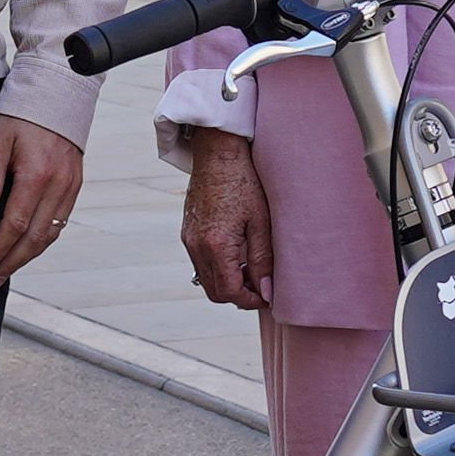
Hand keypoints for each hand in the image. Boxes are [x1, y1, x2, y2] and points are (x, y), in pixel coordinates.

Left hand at [0, 116, 84, 283]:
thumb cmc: (20, 115)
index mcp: (37, 174)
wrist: (57, 94)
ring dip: (29, 255)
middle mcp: (59, 184)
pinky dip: (44, 238)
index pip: (15, 224)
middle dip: (14, 261)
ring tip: (9, 268)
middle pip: (36, 237)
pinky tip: (29, 246)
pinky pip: (61, 221)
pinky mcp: (76, 184)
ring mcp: (71, 186)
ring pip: (51, 233)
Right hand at [180, 128, 274, 311]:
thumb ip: (262, 260)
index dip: (250, 301)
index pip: (230, 292)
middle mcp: (197, 246)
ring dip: (228, 283)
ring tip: (251, 269)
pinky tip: (236, 254)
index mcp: (216, 245)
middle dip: (238, 296)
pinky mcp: (187, 233)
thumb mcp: (261, 222)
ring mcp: (189, 240)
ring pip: (206, 280)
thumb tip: (266, 292)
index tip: (267, 297)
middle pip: (215, 292)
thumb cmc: (244, 182)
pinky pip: (200, 264)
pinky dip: (218, 269)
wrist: (218, 154)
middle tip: (261, 286)